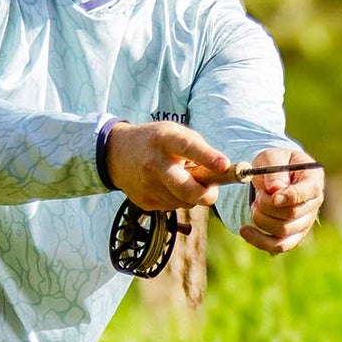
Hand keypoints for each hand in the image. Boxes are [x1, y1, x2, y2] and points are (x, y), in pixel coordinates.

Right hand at [104, 121, 231, 211]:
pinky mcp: (143, 201)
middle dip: (205, 194)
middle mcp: (154, 162)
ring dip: (190, 196)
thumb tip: (221, 174)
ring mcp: (147, 184)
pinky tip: (167, 186)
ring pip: (183, 201)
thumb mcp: (176, 134)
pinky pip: (172, 207)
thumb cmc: (157, 142)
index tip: (224, 166)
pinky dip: (176, 200)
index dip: (208, 157)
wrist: (117, 154)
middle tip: (212, 193)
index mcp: (165, 139)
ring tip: (182, 181)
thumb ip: (199, 150)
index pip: (188, 147)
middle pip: (186, 188)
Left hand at [239, 147, 322, 254]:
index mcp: (313, 179)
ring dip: (261, 218)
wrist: (270, 177)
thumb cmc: (274, 164)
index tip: (273, 197)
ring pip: (283, 230)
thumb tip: (274, 189)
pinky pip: (278, 246)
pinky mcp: (292, 236)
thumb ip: (274, 171)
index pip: (309, 191)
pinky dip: (258, 240)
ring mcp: (305, 222)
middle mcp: (313, 203)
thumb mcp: (271, 158)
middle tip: (258, 194)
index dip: (291, 196)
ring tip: (256, 204)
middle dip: (267, 205)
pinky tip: (244, 230)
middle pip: (292, 213)